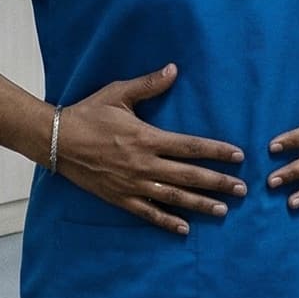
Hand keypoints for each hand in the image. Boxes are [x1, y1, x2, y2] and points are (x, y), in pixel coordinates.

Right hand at [55, 64, 247, 234]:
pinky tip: (184, 228)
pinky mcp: (120, 198)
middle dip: (219, 182)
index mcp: (147, 138)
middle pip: (189, 176)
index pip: (191, 147)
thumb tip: (174, 69)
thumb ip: (149, 84)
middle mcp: (144, 164)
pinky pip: (148, 213)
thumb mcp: (118, 94)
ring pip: (174, 197)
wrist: (55, 140)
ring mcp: (132, 184)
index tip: (238, 156)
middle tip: (242, 189)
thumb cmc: (88, 114)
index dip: (217, 151)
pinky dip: (167, 221)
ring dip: (200, 204)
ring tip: (223, 210)